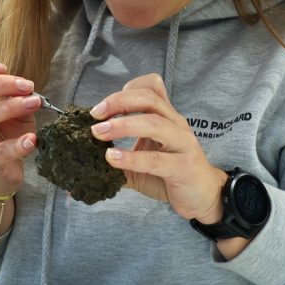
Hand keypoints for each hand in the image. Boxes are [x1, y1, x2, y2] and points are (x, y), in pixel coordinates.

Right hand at [0, 57, 40, 196]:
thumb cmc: (4, 138)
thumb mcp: (11, 113)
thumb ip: (17, 97)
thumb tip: (28, 89)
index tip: (3, 67)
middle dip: (2, 83)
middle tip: (28, 85)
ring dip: (11, 106)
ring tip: (34, 103)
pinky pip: (0, 151)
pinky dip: (19, 144)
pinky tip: (32, 139)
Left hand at [90, 74, 225, 221]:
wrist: (203, 197)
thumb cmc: (171, 175)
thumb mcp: (142, 161)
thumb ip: (117, 157)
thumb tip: (81, 162)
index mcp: (167, 117)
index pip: (152, 87)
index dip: (126, 90)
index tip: (102, 107)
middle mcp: (176, 124)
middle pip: (149, 99)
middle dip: (118, 102)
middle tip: (95, 115)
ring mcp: (183, 143)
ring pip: (154, 123)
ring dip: (123, 125)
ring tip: (99, 133)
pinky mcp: (183, 166)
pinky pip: (156, 159)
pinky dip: (131, 157)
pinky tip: (112, 159)